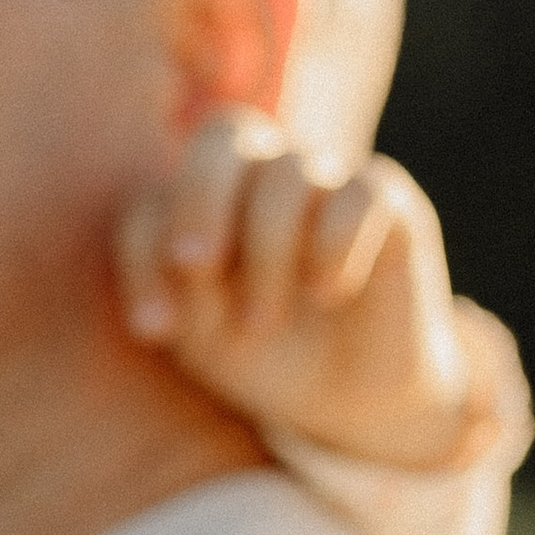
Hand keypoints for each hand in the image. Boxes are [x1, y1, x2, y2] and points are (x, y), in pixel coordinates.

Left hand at [116, 107, 523, 474]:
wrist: (347, 400)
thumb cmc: (265, 359)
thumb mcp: (204, 337)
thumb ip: (180, 285)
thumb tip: (179, 258)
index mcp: (205, 203)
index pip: (160, 196)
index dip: (146, 252)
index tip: (155, 329)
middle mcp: (264, 175)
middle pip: (225, 134)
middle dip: (200, 199)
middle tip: (197, 267)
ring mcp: (326, 182)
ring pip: (288, 171)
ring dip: (267, 251)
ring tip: (261, 322)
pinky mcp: (387, 201)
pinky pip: (358, 191)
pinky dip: (334, 242)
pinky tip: (328, 292)